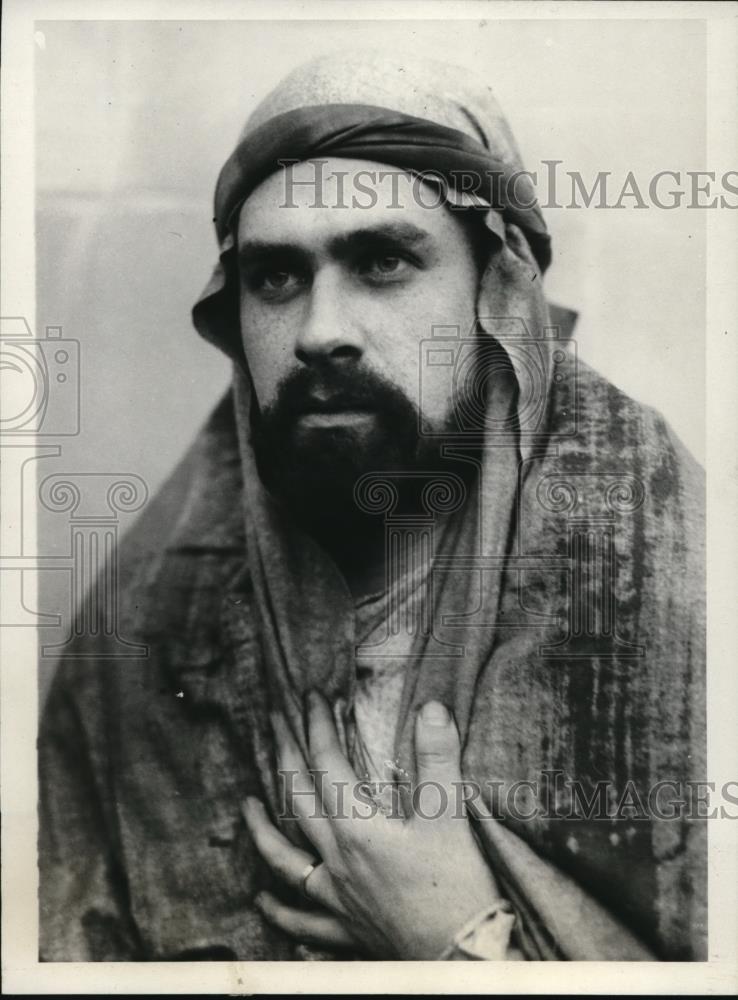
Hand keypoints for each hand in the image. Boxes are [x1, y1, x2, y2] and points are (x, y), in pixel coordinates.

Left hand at [241, 692, 501, 958]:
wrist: (462, 957)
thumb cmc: (458, 888)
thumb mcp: (451, 816)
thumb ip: (438, 758)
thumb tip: (430, 707)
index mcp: (358, 828)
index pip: (327, 764)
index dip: (317, 726)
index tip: (311, 696)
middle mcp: (337, 860)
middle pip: (298, 800)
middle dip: (284, 755)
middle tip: (273, 722)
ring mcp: (336, 897)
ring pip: (285, 859)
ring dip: (262, 830)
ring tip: (246, 806)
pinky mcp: (345, 928)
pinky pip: (302, 918)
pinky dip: (279, 909)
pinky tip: (262, 900)